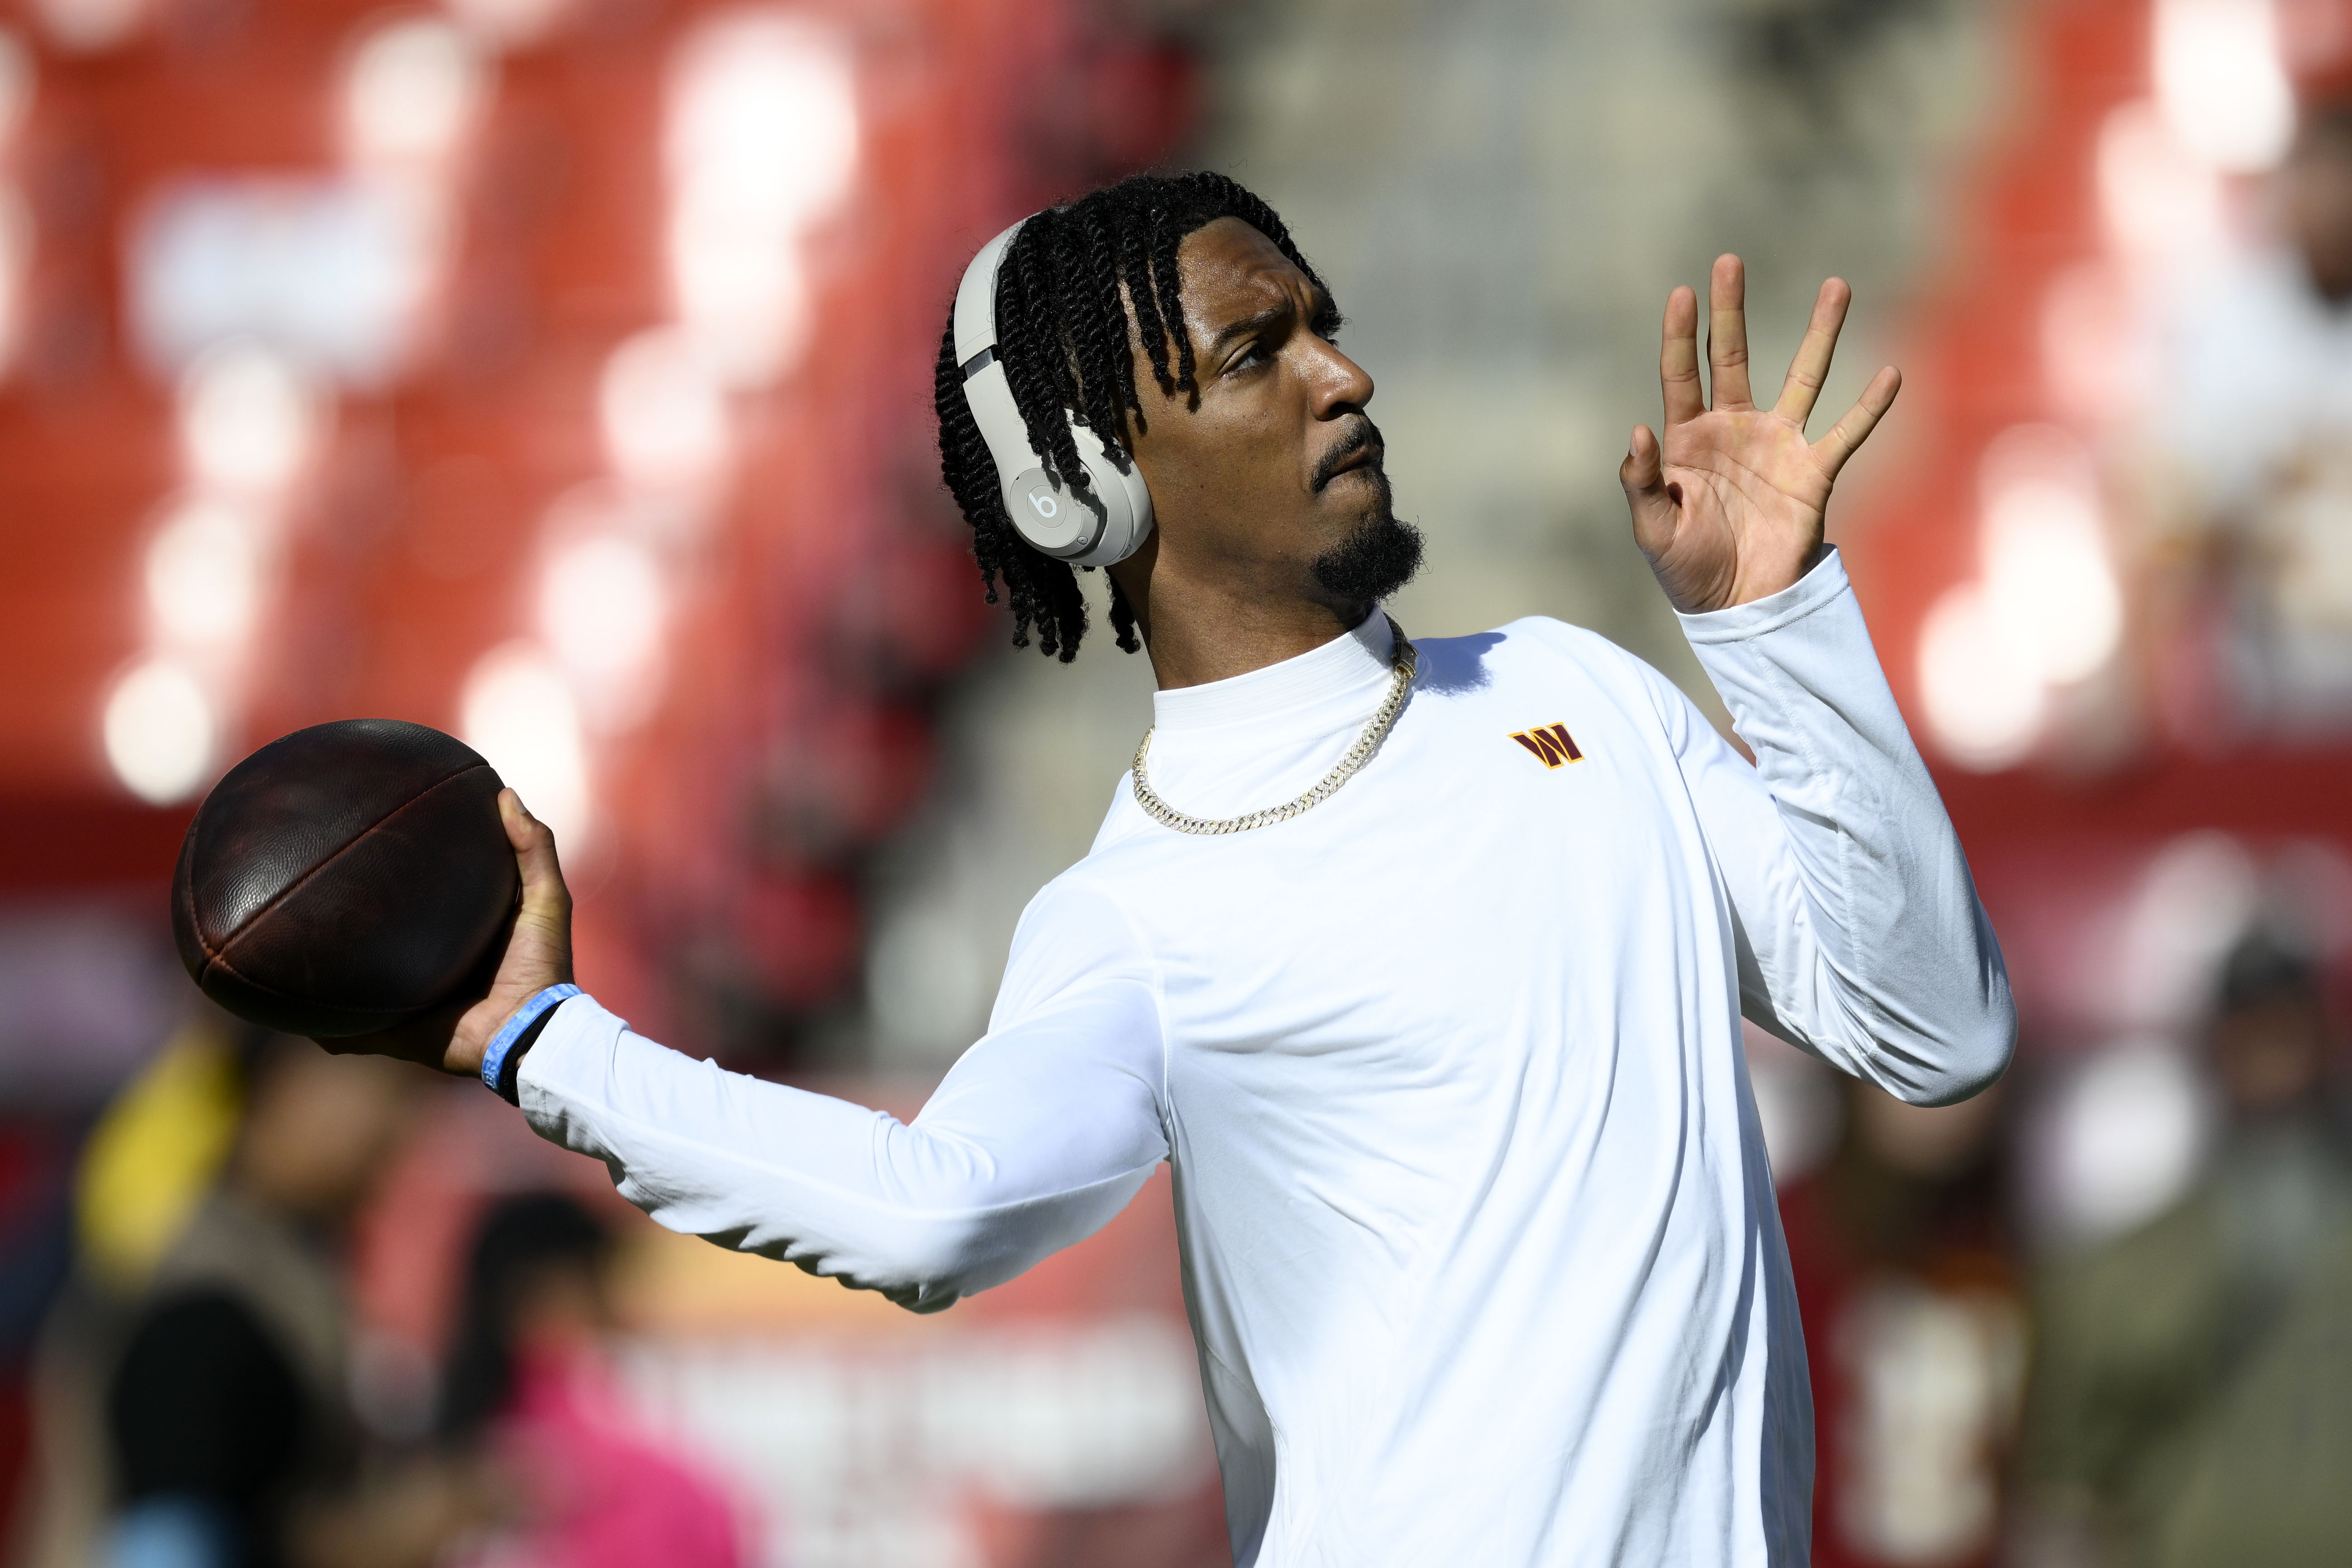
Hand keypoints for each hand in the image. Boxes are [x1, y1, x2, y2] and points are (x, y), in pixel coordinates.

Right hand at [317, 789, 573, 1077]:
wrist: (530, 1032)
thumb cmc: (542, 966)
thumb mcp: (545, 898)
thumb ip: (532, 846)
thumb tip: (505, 791)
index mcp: (458, 935)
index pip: (422, 896)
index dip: (402, 870)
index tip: (378, 836)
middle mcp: (427, 967)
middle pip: (379, 938)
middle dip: (350, 919)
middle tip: (318, 885)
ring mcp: (407, 1002)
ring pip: (356, 984)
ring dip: (325, 973)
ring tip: (285, 945)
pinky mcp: (395, 1035)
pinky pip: (349, 1034)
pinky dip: (323, 1029)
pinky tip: (289, 1015)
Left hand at [1619, 255, 1899, 613]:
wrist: (1737, 607)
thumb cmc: (1687, 568)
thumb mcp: (1652, 530)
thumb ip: (1642, 482)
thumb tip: (1640, 430)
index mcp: (1687, 439)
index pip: (1681, 373)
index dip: (1681, 334)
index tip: (1682, 291)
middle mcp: (1733, 429)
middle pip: (1733, 356)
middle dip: (1731, 310)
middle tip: (1730, 261)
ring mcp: (1778, 445)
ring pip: (1802, 377)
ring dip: (1820, 333)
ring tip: (1837, 286)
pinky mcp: (1814, 472)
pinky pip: (1847, 433)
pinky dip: (1869, 406)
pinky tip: (1891, 373)